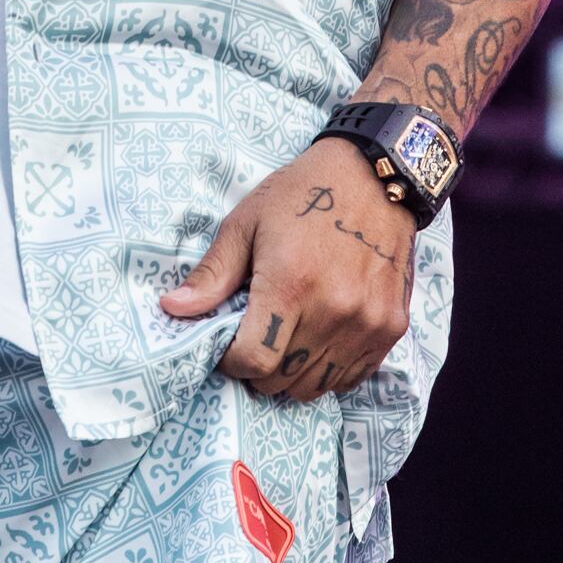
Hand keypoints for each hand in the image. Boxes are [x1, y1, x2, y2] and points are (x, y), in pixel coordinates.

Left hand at [160, 135, 416, 402]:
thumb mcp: (247, 223)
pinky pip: (352, 378)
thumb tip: (170, 308)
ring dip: (293, 373)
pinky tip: (319, 339)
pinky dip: (329, 370)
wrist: (375, 175)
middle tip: (255, 338)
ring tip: (286, 339)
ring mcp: (367, 323)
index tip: (228, 344)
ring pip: (316, 387)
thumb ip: (212, 273)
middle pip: (282, 379)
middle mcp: (334, 310)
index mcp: (291, 283)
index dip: (231, 361)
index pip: (254, 361)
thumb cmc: (302, 193)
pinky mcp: (391, 328)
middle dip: (259, 368)